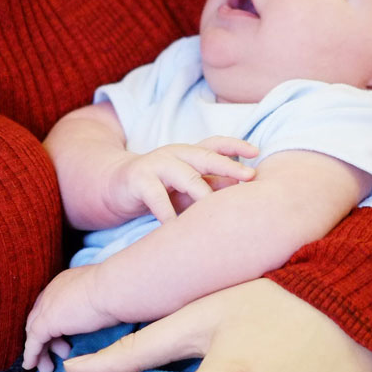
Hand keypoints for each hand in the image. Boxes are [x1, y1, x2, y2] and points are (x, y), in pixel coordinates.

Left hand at [22, 266, 107, 371]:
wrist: (115, 287)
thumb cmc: (117, 291)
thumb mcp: (101, 297)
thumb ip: (91, 307)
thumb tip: (93, 319)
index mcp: (66, 283)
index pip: (51, 304)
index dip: (53, 323)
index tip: (62, 339)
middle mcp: (53, 291)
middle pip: (40, 317)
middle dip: (45, 339)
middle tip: (60, 354)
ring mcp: (48, 305)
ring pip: (35, 331)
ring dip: (39, 351)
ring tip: (48, 369)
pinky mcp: (47, 321)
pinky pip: (33, 342)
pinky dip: (31, 354)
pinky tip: (30, 366)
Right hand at [108, 137, 257, 223]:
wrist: (115, 187)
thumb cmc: (159, 189)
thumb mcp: (186, 186)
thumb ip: (211, 185)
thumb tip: (245, 188)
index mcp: (189, 154)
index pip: (214, 144)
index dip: (235, 145)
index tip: (256, 152)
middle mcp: (175, 154)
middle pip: (205, 156)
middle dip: (229, 165)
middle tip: (249, 176)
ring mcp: (156, 164)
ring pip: (184, 175)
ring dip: (202, 191)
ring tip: (217, 208)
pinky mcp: (138, 180)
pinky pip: (156, 197)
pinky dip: (167, 213)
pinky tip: (177, 227)